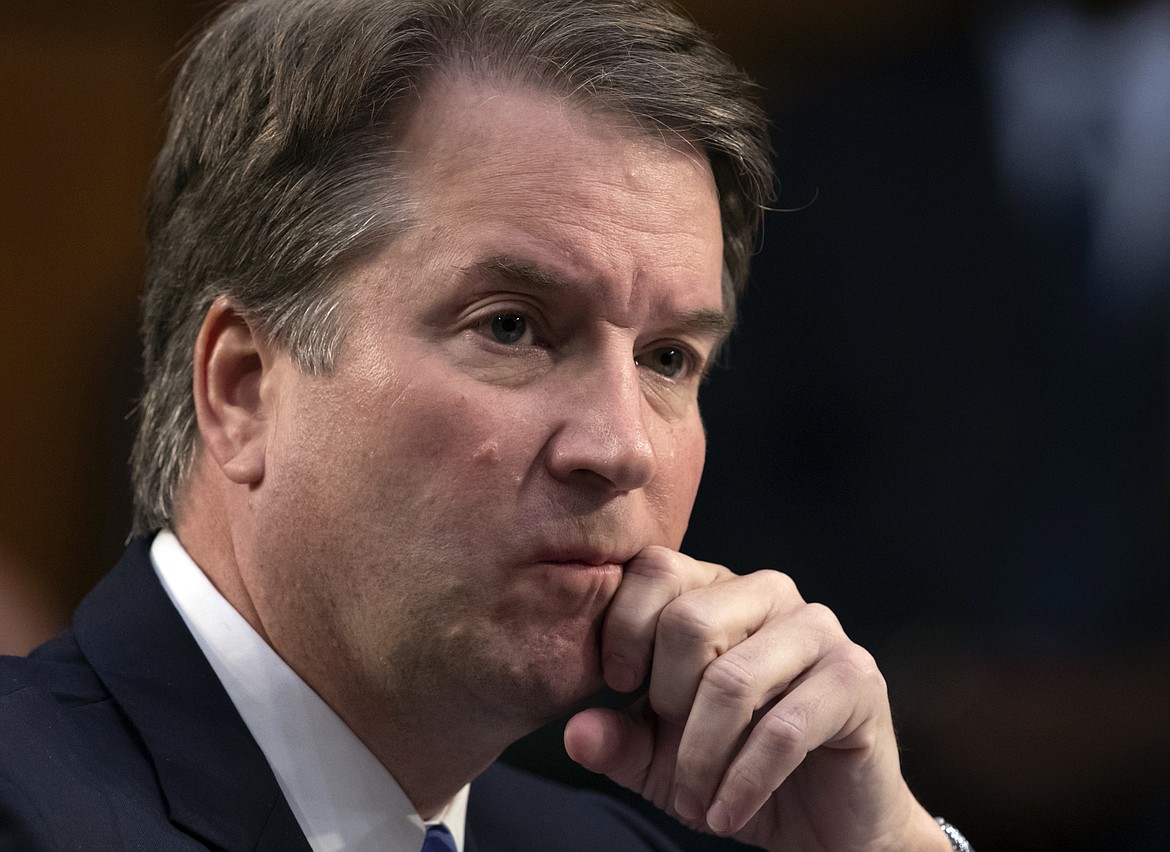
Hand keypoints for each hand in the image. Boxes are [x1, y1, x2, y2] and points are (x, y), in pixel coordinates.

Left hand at [563, 546, 949, 851]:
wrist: (825, 819)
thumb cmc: (735, 767)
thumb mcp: (658, 757)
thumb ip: (616, 738)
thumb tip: (576, 734)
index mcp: (715, 589)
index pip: (655, 569)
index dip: (624, 630)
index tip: (620, 688)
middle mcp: (768, 593)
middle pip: (689, 622)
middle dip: (667, 703)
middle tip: (673, 758)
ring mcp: (818, 629)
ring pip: (732, 679)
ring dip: (702, 758)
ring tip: (695, 806)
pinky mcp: (856, 677)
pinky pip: (783, 728)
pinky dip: (743, 783)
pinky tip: (727, 814)